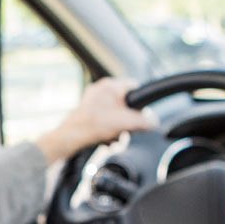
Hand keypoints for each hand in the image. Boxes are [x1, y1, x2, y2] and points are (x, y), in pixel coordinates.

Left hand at [35, 77, 156, 164]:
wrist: (71, 138)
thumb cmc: (92, 126)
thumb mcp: (126, 123)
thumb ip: (144, 122)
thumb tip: (154, 123)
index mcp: (110, 85)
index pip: (135, 88)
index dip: (141, 103)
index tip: (140, 115)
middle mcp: (100, 89)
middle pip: (126, 104)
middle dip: (127, 120)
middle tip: (124, 128)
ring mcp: (92, 100)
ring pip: (115, 113)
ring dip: (117, 127)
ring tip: (112, 135)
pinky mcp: (87, 112)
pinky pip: (105, 119)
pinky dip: (107, 129)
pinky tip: (105, 138)